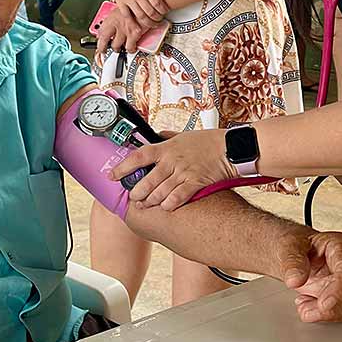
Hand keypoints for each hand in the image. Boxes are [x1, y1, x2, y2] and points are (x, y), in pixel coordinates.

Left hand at [96, 3, 144, 58]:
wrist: (147, 3)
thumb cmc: (136, 5)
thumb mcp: (121, 8)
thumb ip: (115, 17)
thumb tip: (110, 24)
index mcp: (111, 16)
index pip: (99, 31)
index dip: (98, 39)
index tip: (99, 43)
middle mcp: (116, 24)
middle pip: (104, 41)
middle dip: (104, 47)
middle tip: (106, 48)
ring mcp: (124, 30)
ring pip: (116, 46)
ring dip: (118, 48)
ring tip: (120, 48)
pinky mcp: (134, 34)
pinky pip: (130, 47)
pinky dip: (130, 49)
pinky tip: (132, 47)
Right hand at [108, 0, 168, 29]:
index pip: (158, 3)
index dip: (164, 10)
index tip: (166, 11)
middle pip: (151, 12)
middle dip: (158, 19)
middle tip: (161, 19)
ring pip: (140, 16)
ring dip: (148, 23)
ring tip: (153, 24)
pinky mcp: (120, 2)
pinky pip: (127, 16)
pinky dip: (133, 24)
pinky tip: (138, 28)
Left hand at [113, 127, 232, 209]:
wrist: (229, 148)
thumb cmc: (207, 141)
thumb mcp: (183, 135)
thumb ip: (167, 137)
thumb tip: (156, 135)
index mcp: (166, 147)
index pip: (138, 156)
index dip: (123, 167)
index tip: (112, 175)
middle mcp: (171, 160)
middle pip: (146, 181)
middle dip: (137, 193)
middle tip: (133, 198)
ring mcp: (183, 172)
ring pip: (159, 192)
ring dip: (150, 202)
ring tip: (145, 205)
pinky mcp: (195, 183)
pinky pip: (177, 198)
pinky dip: (168, 204)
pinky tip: (164, 207)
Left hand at [278, 229, 341, 322]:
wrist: (294, 254)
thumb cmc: (296, 247)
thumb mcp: (288, 248)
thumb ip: (292, 262)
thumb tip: (295, 280)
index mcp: (341, 245)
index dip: (339, 288)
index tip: (324, 304)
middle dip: (334, 307)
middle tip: (308, 310)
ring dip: (329, 313)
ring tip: (304, 307)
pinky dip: (327, 315)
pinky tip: (310, 307)